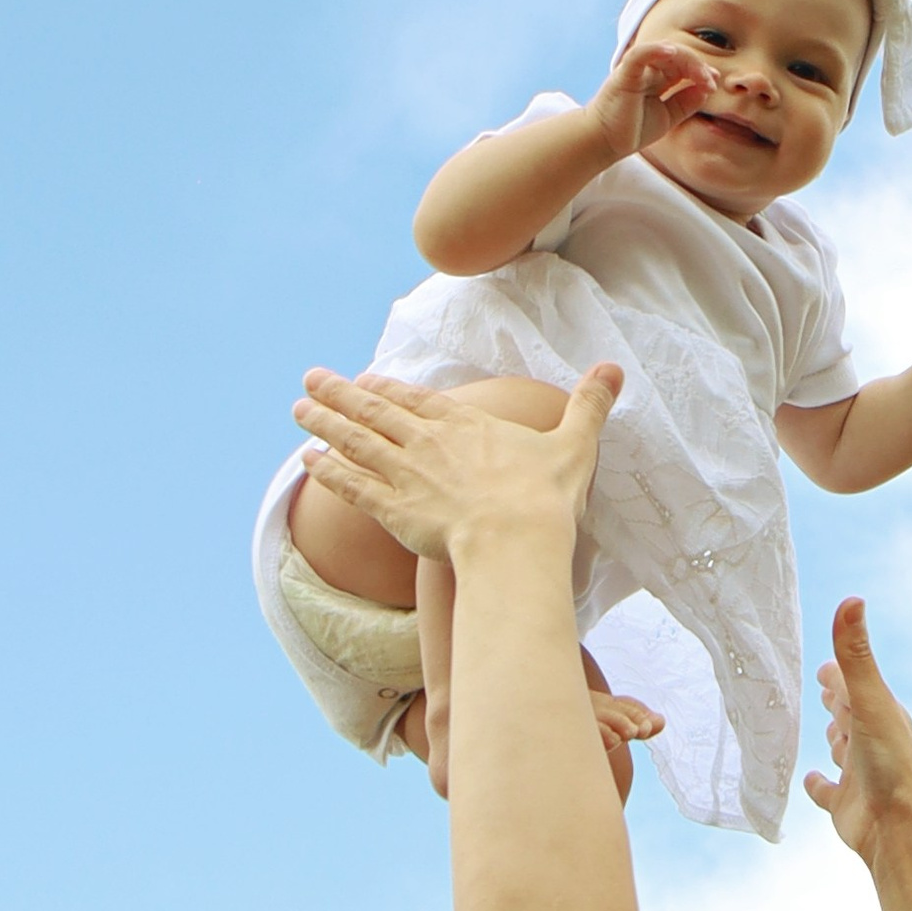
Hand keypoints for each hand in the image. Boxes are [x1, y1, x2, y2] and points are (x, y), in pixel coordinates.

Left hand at [294, 362, 621, 565]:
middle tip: (310, 380)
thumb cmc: (546, 497)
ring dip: (324, 424)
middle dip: (340, 394)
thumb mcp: (574, 445)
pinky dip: (329, 474)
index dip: (389, 389)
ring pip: (355, 442)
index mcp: (466, 424)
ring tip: (297, 410)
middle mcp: (427, 442)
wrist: (516, 540)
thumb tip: (614, 369)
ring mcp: (406, 474)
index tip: (365, 379)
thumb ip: (588, 406)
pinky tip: (308, 464)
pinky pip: (352, 488)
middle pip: (375, 411)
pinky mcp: (393, 510)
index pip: (417, 399)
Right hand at [589, 36, 722, 159]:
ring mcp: (636, 69)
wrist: (606, 142)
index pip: (684, 66)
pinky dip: (655, 49)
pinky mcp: (624, 74)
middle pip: (679, 57)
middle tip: (711, 82)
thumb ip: (687, 101)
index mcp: (659, 78)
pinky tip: (671, 52)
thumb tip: (708, 88)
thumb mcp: (670, 116)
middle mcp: (648, 70)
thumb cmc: (633, 129)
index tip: (714, 84)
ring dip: (687, 61)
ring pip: (665, 52)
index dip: (701, 71)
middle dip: (698, 67)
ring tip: (702, 75)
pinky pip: (640, 55)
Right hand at [803, 598, 911, 862]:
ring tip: (827, 730)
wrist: (903, 832)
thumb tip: (852, 600)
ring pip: (845, 751)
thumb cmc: (892, 764)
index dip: (839, 672)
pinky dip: (819, 785)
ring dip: (836, 739)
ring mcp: (862, 775)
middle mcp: (874, 743)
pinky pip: (829, 792)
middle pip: (852, 715)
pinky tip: (810, 780)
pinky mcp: (847, 807)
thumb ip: (856, 655)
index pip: (856, 685)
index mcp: (882, 715)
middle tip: (823, 689)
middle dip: (838, 702)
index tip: (825, 665)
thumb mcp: (870, 702)